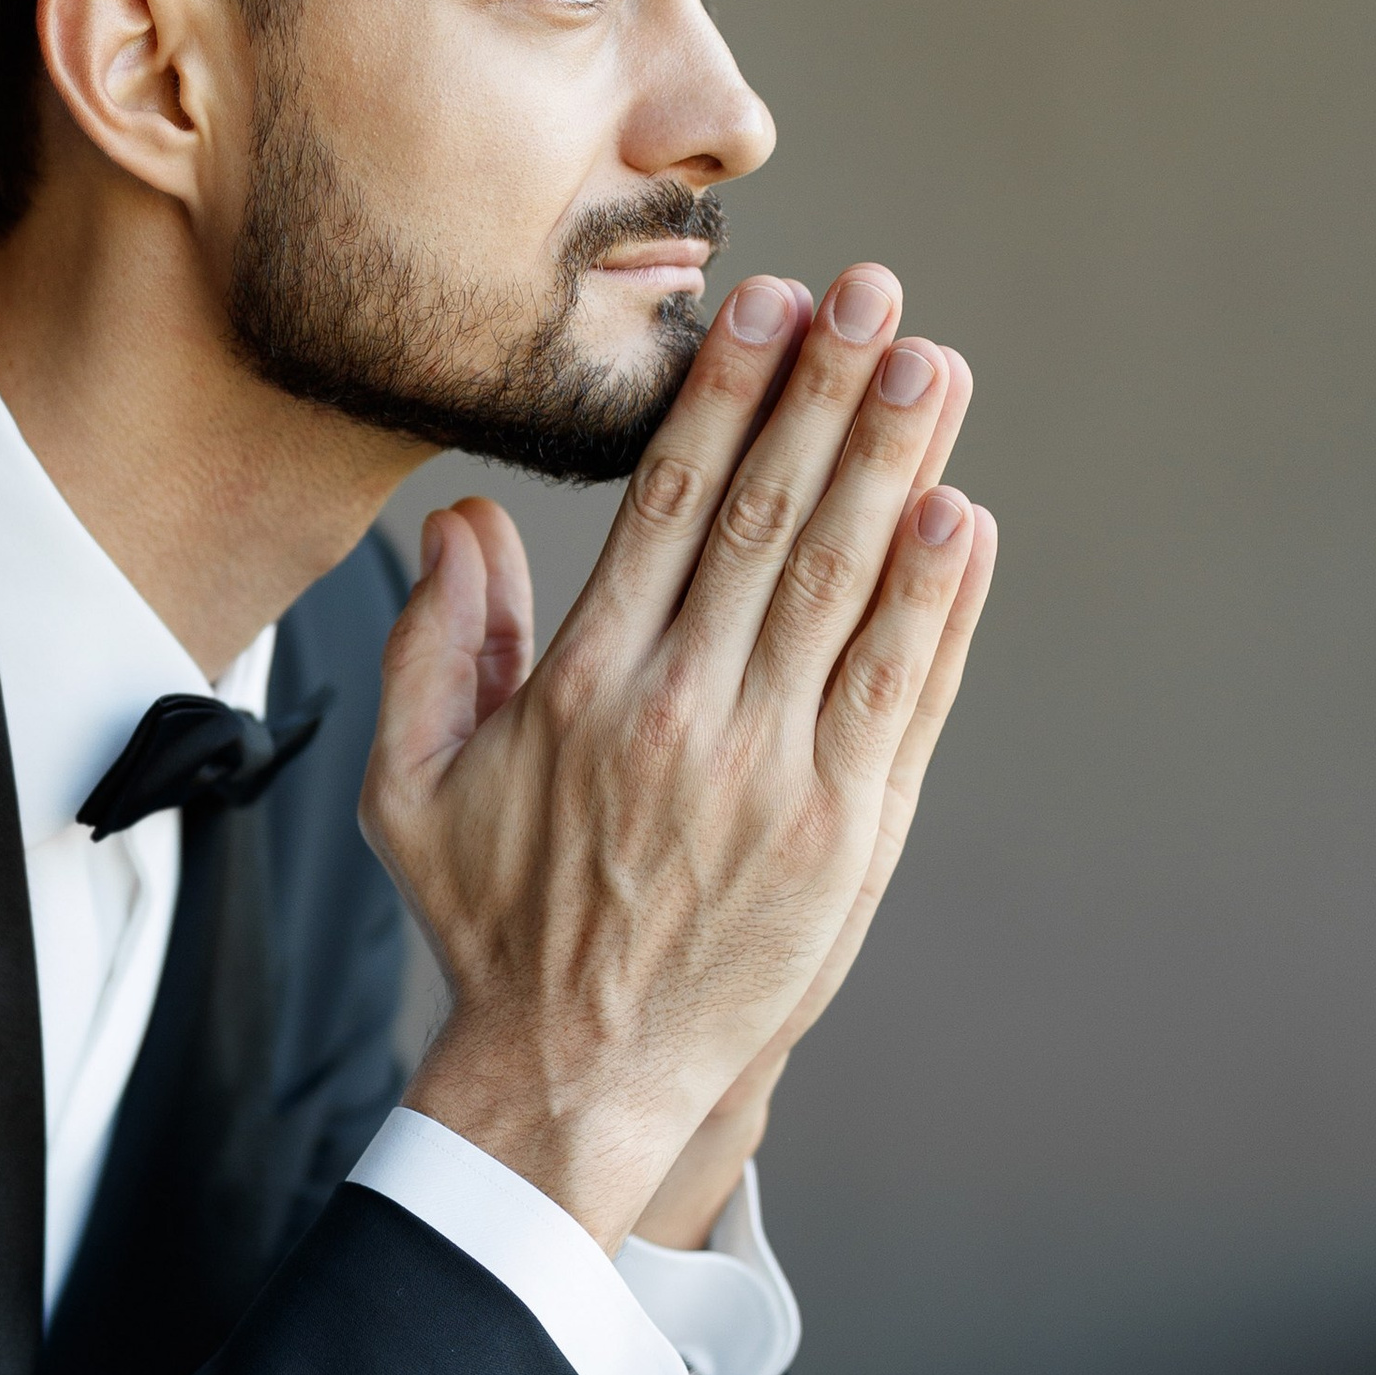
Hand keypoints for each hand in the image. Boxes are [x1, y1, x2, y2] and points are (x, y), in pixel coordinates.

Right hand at [362, 265, 995, 1254]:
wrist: (581, 1075)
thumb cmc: (498, 928)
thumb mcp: (411, 787)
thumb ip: (433, 646)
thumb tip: (467, 518)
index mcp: (586, 691)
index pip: (670, 508)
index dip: (729, 397)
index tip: (772, 309)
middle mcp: (686, 717)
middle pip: (770, 522)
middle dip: (828, 398)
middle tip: (879, 299)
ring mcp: (777, 775)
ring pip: (846, 589)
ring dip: (897, 469)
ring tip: (935, 369)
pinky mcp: (847, 833)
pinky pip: (901, 694)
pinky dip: (938, 604)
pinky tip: (964, 517)